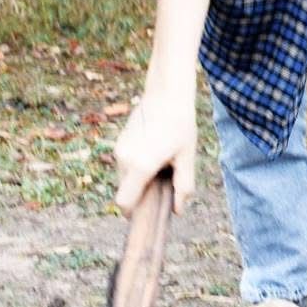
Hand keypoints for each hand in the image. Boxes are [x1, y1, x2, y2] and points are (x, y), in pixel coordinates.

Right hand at [114, 82, 196, 213]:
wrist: (166, 94)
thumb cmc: (180, 125)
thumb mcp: (187, 157)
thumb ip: (183, 186)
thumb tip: (177, 210)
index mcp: (140, 166)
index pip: (124, 202)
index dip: (133, 212)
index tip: (147, 211)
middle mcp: (125, 159)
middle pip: (125, 191)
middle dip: (140, 194)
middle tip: (162, 185)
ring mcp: (119, 150)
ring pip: (124, 178)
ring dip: (138, 179)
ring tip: (161, 165)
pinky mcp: (120, 142)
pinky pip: (125, 164)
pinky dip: (136, 167)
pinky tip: (154, 153)